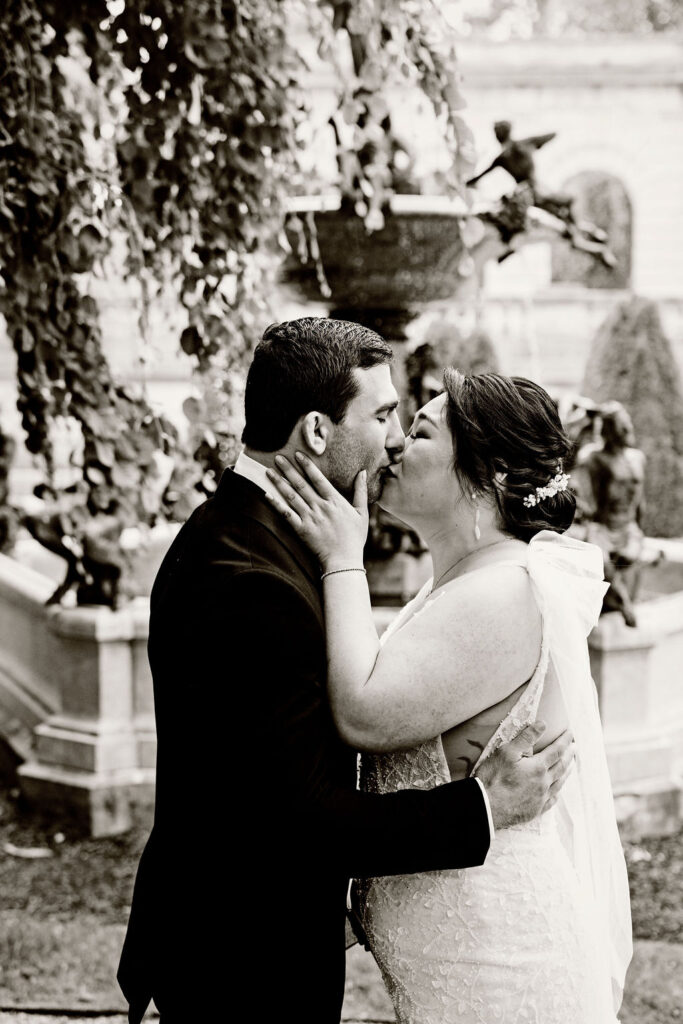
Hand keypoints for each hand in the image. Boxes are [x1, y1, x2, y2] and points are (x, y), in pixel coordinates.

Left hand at [264, 453, 368, 569]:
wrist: (344, 561)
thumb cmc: (354, 538)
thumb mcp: (361, 513)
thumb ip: (360, 491)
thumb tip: (362, 472)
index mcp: (335, 501)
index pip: (318, 478)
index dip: (307, 465)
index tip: (298, 454)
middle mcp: (320, 507)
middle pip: (301, 484)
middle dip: (288, 469)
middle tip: (278, 457)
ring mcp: (310, 518)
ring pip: (291, 496)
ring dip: (279, 483)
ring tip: (269, 472)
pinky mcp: (301, 530)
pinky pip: (286, 514)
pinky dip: (276, 504)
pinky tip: (267, 495)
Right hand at [475, 722, 574, 830]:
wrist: (486, 808)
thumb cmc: (493, 778)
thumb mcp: (506, 752)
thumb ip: (526, 738)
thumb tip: (543, 725)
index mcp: (538, 767)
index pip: (556, 750)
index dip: (564, 740)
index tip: (571, 733)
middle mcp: (543, 783)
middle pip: (561, 766)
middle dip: (569, 755)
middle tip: (575, 747)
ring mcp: (540, 798)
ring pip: (559, 783)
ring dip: (567, 772)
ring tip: (571, 766)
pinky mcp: (535, 810)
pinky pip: (552, 800)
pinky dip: (557, 792)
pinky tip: (557, 791)